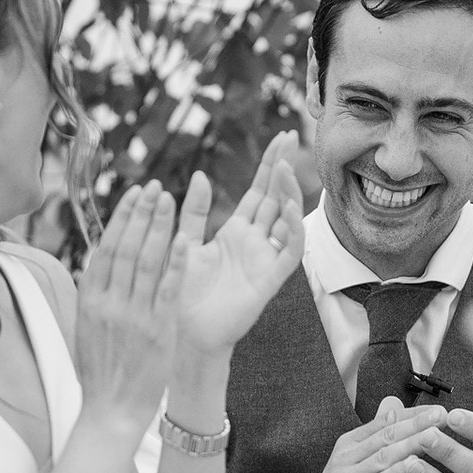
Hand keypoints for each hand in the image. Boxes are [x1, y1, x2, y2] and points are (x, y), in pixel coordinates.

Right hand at [75, 181, 185, 434]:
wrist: (111, 409)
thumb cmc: (101, 371)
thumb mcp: (86, 327)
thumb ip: (95, 294)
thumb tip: (100, 260)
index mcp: (90, 300)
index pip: (106, 248)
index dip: (121, 218)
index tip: (133, 194)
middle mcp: (109, 302)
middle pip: (126, 246)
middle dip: (141, 212)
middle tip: (154, 186)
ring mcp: (133, 314)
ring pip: (146, 260)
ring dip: (158, 225)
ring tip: (168, 199)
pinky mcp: (157, 329)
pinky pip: (167, 288)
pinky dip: (175, 261)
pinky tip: (184, 237)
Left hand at [171, 132, 305, 355]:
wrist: (182, 334)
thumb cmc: (181, 294)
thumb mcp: (184, 242)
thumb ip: (194, 211)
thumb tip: (202, 175)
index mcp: (235, 233)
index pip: (258, 191)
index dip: (269, 165)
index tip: (280, 137)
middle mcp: (255, 244)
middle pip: (275, 198)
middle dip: (283, 169)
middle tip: (291, 138)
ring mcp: (264, 261)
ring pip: (286, 220)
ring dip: (287, 193)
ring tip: (283, 168)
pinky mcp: (269, 281)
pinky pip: (289, 251)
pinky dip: (292, 228)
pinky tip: (286, 206)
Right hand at [282, 398, 448, 472]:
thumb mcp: (355, 466)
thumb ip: (375, 436)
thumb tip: (392, 404)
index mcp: (347, 447)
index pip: (384, 422)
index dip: (413, 415)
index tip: (439, 409)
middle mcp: (344, 460)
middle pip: (386, 436)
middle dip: (417, 424)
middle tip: (443, 416)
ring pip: (384, 458)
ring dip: (412, 445)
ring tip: (436, 437)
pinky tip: (415, 468)